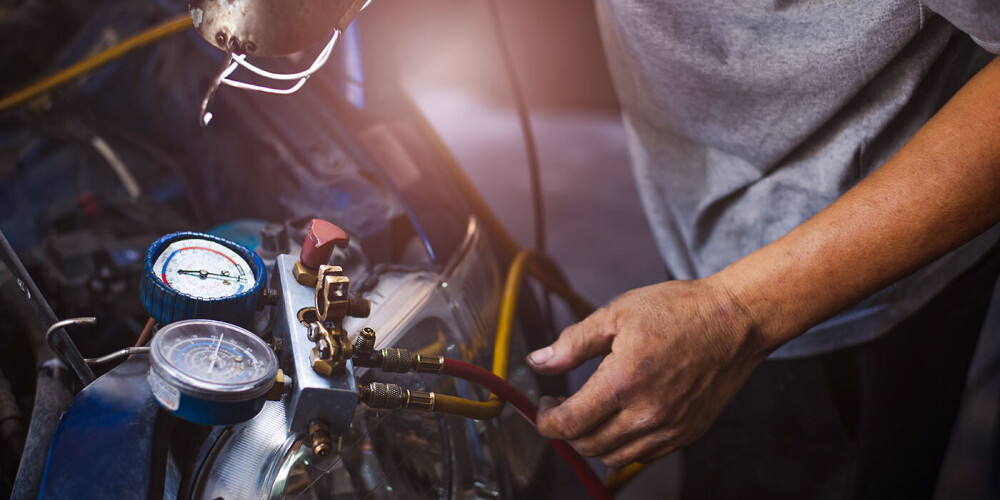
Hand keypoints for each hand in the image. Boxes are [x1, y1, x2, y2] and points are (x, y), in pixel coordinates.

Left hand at [528, 277, 769, 466]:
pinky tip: (622, 418)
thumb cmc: (680, 310)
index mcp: (623, 382)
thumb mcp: (616, 314)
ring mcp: (670, 428)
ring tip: (592, 413)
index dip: (546, 421)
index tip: (544, 408)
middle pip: (587, 446)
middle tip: (564, 406)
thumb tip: (538, 361)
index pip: (569, 424)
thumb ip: (572, 343)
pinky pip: (644, 456)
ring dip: (593, 441)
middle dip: (566, 431)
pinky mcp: (688, 433)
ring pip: (614, 457)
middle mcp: (647, 413)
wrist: (736, 320)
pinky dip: (624, 446)